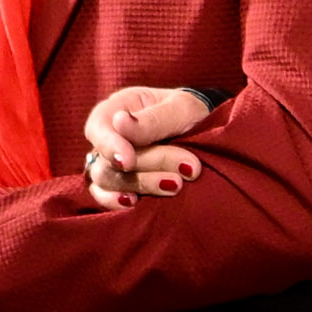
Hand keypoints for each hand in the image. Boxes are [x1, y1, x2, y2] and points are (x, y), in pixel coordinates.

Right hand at [82, 86, 218, 202]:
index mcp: (119, 108)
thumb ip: (153, 120)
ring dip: (143, 184)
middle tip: (190, 166)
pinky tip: (136, 203)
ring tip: (177, 184)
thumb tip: (119, 122)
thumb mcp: (182, 109)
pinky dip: (118, 202)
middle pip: (107, 159)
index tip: (128, 161)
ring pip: (107, 181)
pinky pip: (107, 198)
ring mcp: (113, 163)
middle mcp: (110, 137)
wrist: (212, 133)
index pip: (98, 127)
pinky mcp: (122, 185)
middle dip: (149, 165)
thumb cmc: (193, 113)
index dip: (109, 146)